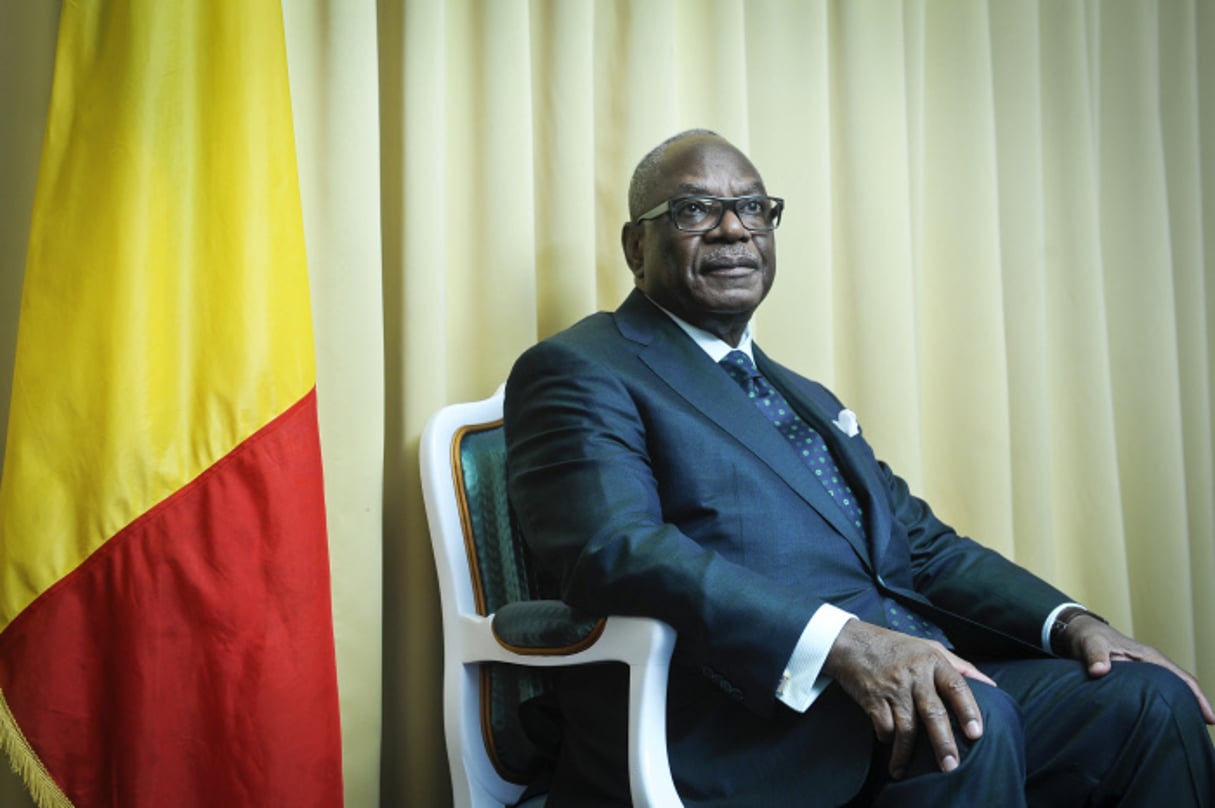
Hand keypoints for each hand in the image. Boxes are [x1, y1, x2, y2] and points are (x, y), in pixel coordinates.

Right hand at [823, 620, 996, 778]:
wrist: (851, 642)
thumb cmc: (895, 646)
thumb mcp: (929, 647)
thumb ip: (959, 665)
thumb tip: (990, 685)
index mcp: (933, 661)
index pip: (956, 687)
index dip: (968, 711)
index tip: (976, 733)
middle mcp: (914, 675)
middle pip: (933, 713)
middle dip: (943, 742)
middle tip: (950, 766)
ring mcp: (893, 687)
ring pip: (905, 727)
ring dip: (905, 753)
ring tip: (904, 770)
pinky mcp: (872, 698)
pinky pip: (884, 726)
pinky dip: (887, 738)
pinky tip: (888, 743)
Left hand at [1059, 615, 1214, 724]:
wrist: (1078, 631)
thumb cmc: (1087, 637)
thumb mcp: (1090, 644)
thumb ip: (1095, 656)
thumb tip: (1099, 672)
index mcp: (1149, 657)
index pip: (1182, 678)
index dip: (1198, 698)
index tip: (1210, 719)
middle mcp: (1152, 664)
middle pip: (1181, 687)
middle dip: (1194, 707)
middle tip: (1201, 733)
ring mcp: (1145, 671)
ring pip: (1170, 691)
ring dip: (1180, 707)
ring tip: (1187, 731)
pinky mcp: (1135, 678)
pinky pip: (1156, 693)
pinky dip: (1164, 705)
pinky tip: (1162, 721)